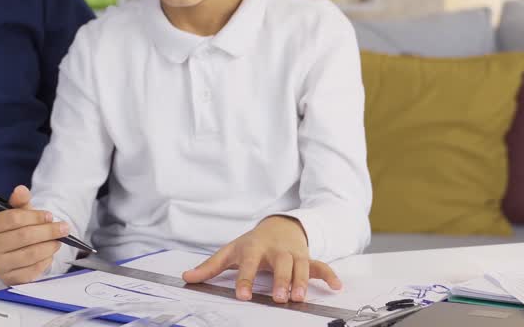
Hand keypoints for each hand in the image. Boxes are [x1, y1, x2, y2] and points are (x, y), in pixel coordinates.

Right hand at [0, 185, 67, 284]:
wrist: (12, 253)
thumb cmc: (16, 230)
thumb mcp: (18, 212)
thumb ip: (20, 201)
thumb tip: (21, 189)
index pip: (13, 218)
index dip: (35, 216)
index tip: (50, 216)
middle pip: (24, 236)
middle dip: (48, 231)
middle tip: (63, 228)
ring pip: (29, 254)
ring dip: (49, 247)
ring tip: (58, 242)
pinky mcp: (8, 279)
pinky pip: (31, 271)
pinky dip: (45, 262)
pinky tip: (49, 255)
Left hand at [182, 215, 342, 302]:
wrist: (278, 224)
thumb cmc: (252, 242)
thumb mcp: (230, 251)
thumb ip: (210, 267)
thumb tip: (186, 276)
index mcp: (254, 248)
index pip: (248, 263)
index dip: (245, 279)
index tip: (242, 295)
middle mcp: (275, 250)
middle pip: (279, 264)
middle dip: (280, 280)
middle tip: (279, 297)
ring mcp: (293, 253)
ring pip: (300, 266)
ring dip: (301, 281)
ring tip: (300, 297)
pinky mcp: (307, 257)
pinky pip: (320, 265)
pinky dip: (329, 274)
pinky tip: (336, 286)